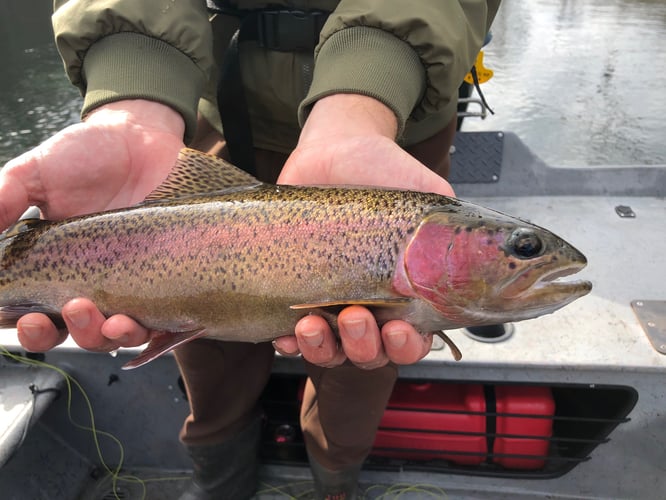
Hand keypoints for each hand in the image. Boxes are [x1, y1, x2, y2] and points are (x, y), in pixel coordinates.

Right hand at [2, 100, 185, 352]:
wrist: (143, 138)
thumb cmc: (86, 155)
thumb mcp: (36, 172)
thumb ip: (5, 199)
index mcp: (46, 265)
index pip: (25, 311)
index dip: (22, 326)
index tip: (19, 317)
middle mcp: (83, 282)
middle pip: (65, 332)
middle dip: (60, 334)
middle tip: (66, 312)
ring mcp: (124, 284)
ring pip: (109, 334)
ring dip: (104, 336)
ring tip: (109, 319)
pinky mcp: (161, 281)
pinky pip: (156, 319)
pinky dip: (148, 331)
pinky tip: (144, 324)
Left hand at [272, 94, 454, 368]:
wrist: (334, 149)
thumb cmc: (384, 171)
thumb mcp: (428, 197)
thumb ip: (453, 229)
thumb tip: (479, 257)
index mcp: (404, 293)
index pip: (412, 340)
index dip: (407, 347)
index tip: (400, 330)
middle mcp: (369, 304)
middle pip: (370, 352)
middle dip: (364, 346)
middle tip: (357, 316)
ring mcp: (330, 301)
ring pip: (330, 349)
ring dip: (323, 347)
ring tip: (313, 323)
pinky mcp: (295, 291)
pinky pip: (288, 332)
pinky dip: (287, 342)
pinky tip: (285, 334)